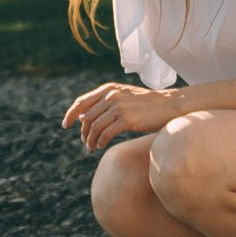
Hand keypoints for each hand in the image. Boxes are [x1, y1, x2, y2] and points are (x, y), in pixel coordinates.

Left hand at [62, 82, 181, 150]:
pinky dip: (100, 141)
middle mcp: (111, 96)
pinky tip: (101, 146)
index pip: (82, 102)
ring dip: (90, 139)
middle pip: (87, 117)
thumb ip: (104, 104)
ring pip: (94, 127)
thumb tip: (83, 115)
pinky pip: (106, 134)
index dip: (71, 114)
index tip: (65, 124)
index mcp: (109, 89)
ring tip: (91, 147)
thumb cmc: (146, 104)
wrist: (170, 105)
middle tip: (85, 142)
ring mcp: (119, 107)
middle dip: (83, 132)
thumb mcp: (123, 98)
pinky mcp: (127, 120)